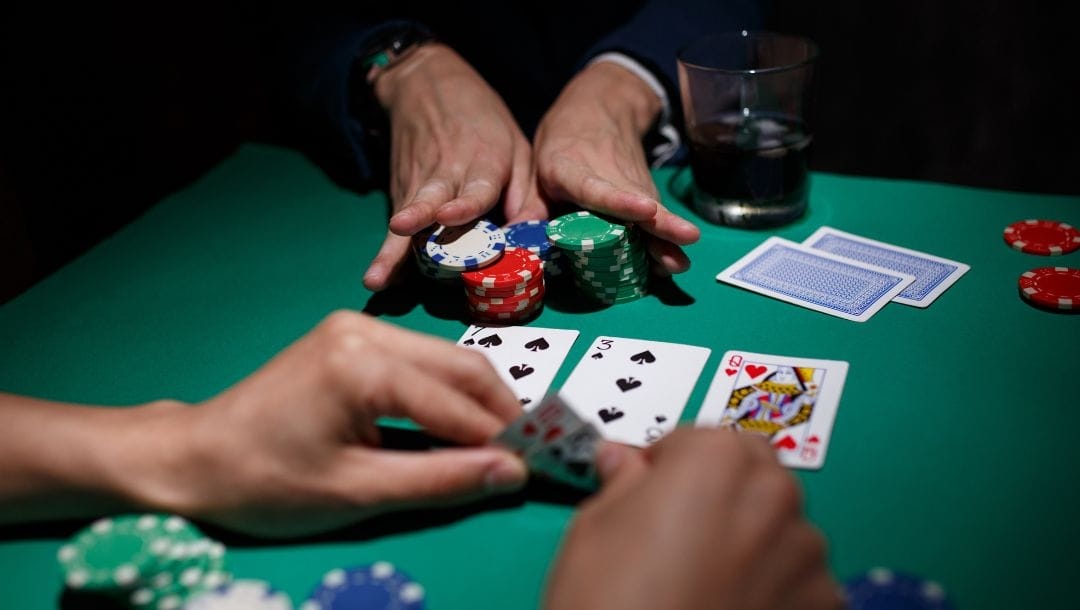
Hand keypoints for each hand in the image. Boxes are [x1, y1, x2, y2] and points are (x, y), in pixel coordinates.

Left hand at [113, 312, 525, 536]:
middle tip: (529, 456)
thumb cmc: (267, 483)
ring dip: (477, 401)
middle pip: (461, 365)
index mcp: (362, 363)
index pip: (457, 402)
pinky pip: (419, 360)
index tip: (541, 468)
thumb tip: (512, 474)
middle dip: (500, 411)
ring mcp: (356, 326)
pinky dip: (445, 392)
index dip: (503, 438)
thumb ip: (441, 480)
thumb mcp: (358, 492)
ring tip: (498, 446)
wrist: (193, 458)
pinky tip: (456, 425)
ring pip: (444, 358)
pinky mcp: (350, 335)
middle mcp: (364, 329)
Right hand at [362, 44, 538, 290]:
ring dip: (390, 249)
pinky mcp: (400, 192)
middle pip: (429, 201)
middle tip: (399, 231)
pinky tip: (379, 277)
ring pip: (405, 219)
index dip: (463, 204)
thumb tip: (529, 241)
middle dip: (415, 218)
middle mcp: (445, 175)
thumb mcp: (517, 146)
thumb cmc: (483, 122)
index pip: (474, 188)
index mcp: (482, 162)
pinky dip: (389, 252)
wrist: (426, 86)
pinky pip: (398, 227)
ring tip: (375, 277)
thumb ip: (525, 194)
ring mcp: (417, 184)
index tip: (447, 215)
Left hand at [530, 61, 700, 274]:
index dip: (620, 201)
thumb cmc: (563, 143)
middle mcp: (608, 175)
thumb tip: (515, 240)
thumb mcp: (539, 167)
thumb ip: (531, 206)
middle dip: (661, 223)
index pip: (596, 187)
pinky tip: (671, 261)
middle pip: (637, 201)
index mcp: (572, 168)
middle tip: (684, 239)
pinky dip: (663, 240)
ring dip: (666, 237)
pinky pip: (654, 218)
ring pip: (652, 211)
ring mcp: (631, 183)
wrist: (601, 106)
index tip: (645, 210)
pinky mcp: (645, 192)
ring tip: (680, 263)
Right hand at [544, 429, 841, 609]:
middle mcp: (774, 494)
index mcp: (716, 459)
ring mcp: (807, 554)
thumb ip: (622, 483)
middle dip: (721, 493)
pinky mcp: (825, 605)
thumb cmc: (608, 603)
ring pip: (780, 527)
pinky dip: (776, 589)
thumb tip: (623, 462)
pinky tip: (732, 609)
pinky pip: (799, 579)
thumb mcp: (593, 530)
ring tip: (705, 583)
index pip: (698, 439)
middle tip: (677, 536)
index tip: (648, 493)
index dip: (668, 466)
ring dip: (752, 540)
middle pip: (751, 474)